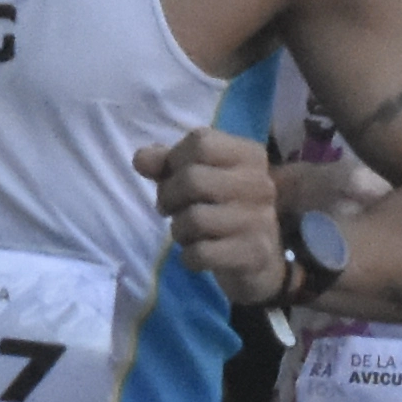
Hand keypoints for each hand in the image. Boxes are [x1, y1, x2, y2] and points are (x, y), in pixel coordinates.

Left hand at [138, 126, 291, 300]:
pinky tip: (198, 255)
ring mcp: (260, 219)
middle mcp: (259, 183)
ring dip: (179, 231)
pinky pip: (201, 253)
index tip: (175, 177)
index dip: (175, 160)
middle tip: (173, 210)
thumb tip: (140, 159)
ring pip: (194, 218)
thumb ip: (166, 164)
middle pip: (192, 179)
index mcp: (249, 155)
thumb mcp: (196, 179)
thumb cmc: (222, 209)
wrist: (260, 260)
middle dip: (169, 198)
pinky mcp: (254, 253)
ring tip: (188, 234)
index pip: (200, 141)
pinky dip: (189, 257)